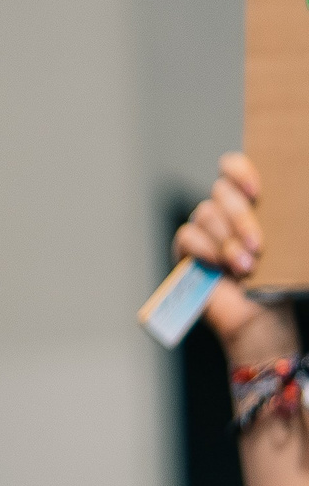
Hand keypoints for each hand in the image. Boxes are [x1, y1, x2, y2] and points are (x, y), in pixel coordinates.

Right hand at [177, 152, 300, 363]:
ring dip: (227, 241)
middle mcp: (225, 212)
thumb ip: (285, 218)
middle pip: (221, 192)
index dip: (240, 171)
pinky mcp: (186, 251)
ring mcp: (204, 231)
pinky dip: (205, 249)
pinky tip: (219, 266)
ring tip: (244, 266)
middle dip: (240, 218)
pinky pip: (188, 236)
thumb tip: (297, 199)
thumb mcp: (288, 243)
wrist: (259, 317)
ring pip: (205, 214)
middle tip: (257, 245)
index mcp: (250, 203)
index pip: (233, 168)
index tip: (256, 191)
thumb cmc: (276, 282)